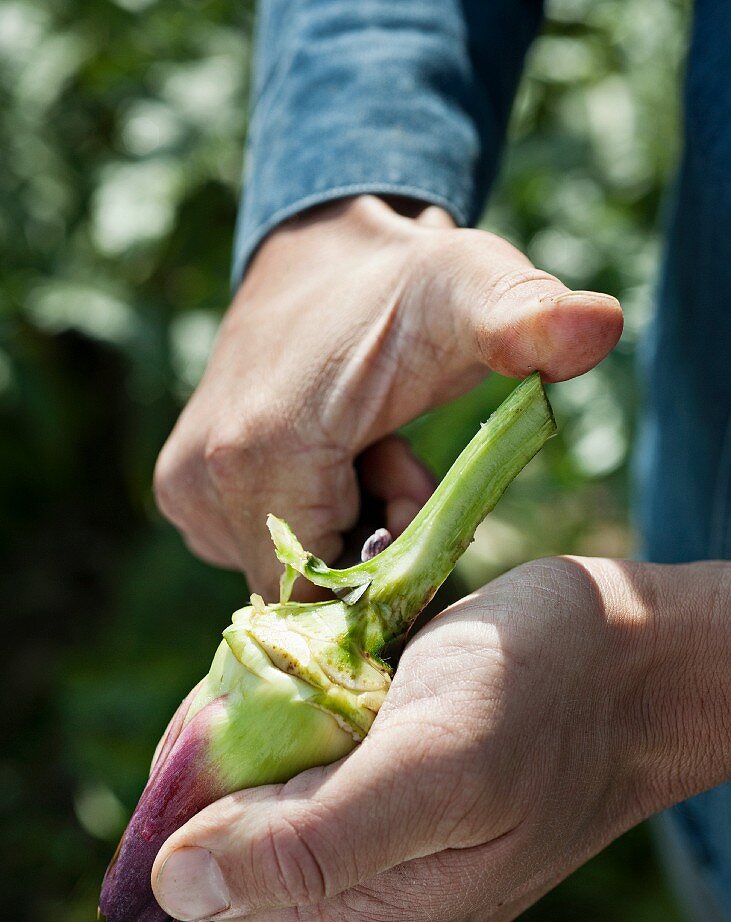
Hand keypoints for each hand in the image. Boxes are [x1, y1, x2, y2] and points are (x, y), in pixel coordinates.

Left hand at [151, 557, 729, 921]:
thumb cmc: (543, 697)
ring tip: (333, 666)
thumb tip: (172, 890)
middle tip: (291, 669)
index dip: (201, 789)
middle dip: (241, 749)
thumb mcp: (431, 762)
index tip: (230, 700)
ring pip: (275, 796)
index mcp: (374, 919)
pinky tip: (353, 675)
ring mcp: (395, 853)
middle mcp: (376, 903)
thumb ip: (310, 842)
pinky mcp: (412, 803)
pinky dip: (312, 712)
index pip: (218, 879)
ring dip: (277, 721)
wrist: (638, 660)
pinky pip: (320, 769)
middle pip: (240, 840)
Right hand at [153, 196, 622, 594]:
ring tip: (365, 450)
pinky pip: (261, 548)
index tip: (419, 493)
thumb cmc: (408, 284)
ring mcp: (184, 492)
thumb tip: (603, 323)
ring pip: (286, 572)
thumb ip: (529, 316)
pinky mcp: (182, 492)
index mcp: (259, 457)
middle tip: (399, 464)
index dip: (388, 573)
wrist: (324, 254)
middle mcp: (202, 485)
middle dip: (369, 547)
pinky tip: (327, 458)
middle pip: (308, 591)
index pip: (328, 600)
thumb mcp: (474, 291)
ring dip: (341, 534)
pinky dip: (306, 523)